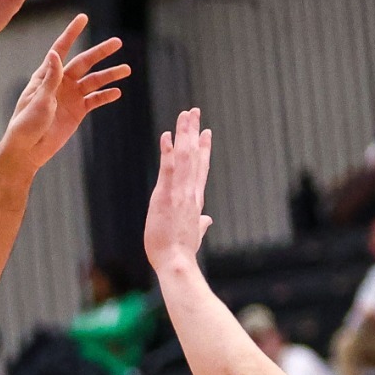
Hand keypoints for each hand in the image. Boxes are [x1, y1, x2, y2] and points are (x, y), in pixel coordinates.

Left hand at [0, 15, 129, 173]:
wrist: (28, 150)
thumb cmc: (27, 124)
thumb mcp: (39, 99)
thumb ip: (50, 78)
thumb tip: (56, 52)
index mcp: (46, 75)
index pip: (61, 49)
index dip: (72, 33)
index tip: (83, 18)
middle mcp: (60, 82)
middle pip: (84, 63)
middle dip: (101, 52)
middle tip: (118, 42)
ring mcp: (70, 96)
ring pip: (94, 81)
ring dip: (109, 75)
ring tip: (126, 69)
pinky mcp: (77, 111)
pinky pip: (95, 100)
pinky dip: (106, 96)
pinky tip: (118, 92)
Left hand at [145, 109, 213, 268]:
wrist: (176, 262)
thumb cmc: (182, 252)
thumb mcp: (194, 235)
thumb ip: (201, 224)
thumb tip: (207, 220)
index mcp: (195, 200)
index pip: (201, 169)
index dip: (204, 149)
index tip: (206, 132)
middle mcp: (190, 191)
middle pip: (194, 156)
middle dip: (194, 132)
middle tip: (194, 112)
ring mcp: (180, 192)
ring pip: (184, 156)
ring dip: (184, 134)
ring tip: (185, 114)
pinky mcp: (167, 195)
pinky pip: (168, 168)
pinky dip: (168, 151)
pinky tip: (167, 136)